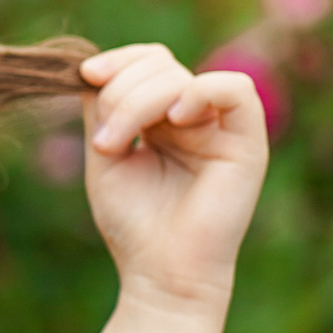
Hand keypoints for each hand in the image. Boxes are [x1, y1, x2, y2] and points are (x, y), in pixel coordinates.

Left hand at [78, 43, 268, 310]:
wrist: (160, 272)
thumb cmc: (133, 222)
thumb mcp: (105, 155)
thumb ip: (103, 108)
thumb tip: (92, 66)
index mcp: (164, 117)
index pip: (148, 61)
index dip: (118, 60)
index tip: (84, 75)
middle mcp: (196, 117)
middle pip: (159, 65)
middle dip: (119, 93)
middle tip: (103, 142)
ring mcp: (223, 127)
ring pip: (181, 77)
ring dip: (138, 103)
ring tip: (116, 146)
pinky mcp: (248, 143)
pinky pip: (234, 89)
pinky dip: (197, 93)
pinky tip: (173, 122)